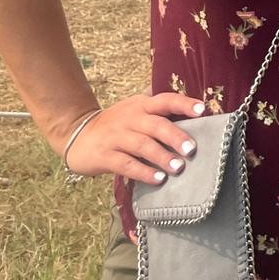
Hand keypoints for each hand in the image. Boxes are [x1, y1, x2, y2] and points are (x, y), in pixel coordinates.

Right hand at [59, 92, 205, 185]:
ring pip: (142, 145)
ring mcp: (116, 137)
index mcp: (142, 105)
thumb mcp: (136, 110)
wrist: (76, 134)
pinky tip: (158, 179)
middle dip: (175, 136)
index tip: (202, 110)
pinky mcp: (104, 156)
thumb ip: (159, 110)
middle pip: (156, 125)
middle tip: (191, 149)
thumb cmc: (117, 124)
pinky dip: (143, 172)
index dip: (184, 104)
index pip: (166, 100)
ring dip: (162, 156)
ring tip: (178, 167)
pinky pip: (126, 164)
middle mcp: (130, 118)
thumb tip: (195, 110)